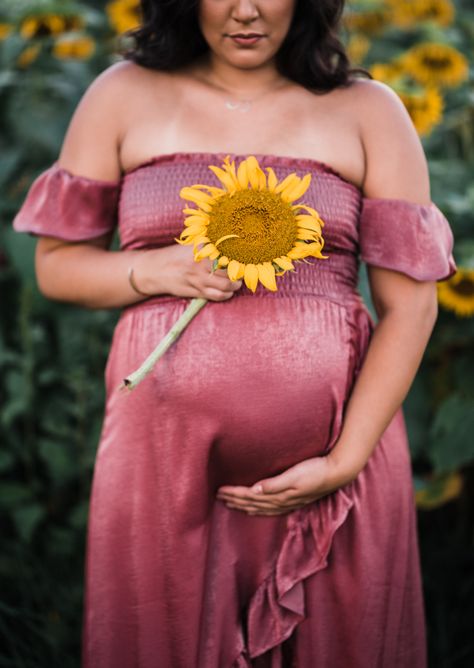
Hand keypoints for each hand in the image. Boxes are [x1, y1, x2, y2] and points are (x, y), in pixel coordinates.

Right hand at [132, 245, 241, 300]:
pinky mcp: (195, 292)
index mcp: (200, 251)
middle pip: (228, 273)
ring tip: (236, 284)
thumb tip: (227, 244)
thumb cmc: (174, 256)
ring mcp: (198, 280)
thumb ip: (207, 246)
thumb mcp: (190, 246)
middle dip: (238, 275)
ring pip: (225, 287)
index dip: (237, 259)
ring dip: (234, 287)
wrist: (154, 271)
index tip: (243, 259)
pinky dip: (225, 295)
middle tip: (241, 274)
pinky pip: (215, 296)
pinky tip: (227, 292)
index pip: (226, 255)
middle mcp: (200, 266)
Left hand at [217, 454, 357, 515]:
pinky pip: (270, 509)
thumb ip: (275, 484)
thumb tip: (255, 491)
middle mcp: (281, 502)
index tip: (220, 491)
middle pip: (252, 504)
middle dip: (235, 501)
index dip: (235, 495)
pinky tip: (254, 508)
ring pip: (259, 508)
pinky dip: (258, 509)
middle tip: (218, 497)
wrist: (337, 472)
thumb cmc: (315, 470)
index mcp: (279, 496)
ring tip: (230, 503)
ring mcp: (287, 502)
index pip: (250, 497)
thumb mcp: (295, 475)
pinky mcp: (293, 499)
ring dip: (244, 506)